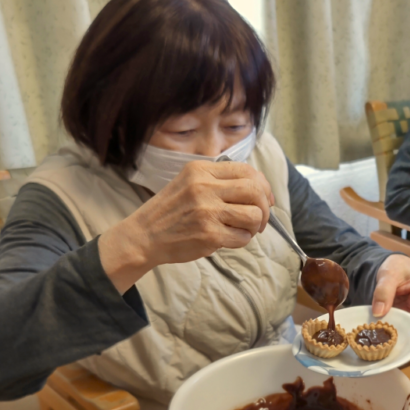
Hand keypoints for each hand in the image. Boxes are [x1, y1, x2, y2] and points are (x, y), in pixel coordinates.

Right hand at [100, 160, 273, 292]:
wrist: (144, 236)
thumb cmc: (170, 212)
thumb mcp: (189, 183)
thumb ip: (219, 182)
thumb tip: (261, 191)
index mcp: (200, 170)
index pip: (247, 171)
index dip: (263, 186)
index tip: (265, 200)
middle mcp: (204, 187)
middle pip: (255, 190)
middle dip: (264, 207)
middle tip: (260, 220)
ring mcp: (207, 211)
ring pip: (253, 215)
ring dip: (255, 226)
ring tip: (244, 230)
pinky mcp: (209, 234)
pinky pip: (242, 236)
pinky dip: (242, 239)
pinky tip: (229, 239)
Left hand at [371, 255, 409, 338]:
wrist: (391, 267)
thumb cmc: (396, 267)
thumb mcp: (388, 274)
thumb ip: (383, 291)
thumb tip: (378, 312)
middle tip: (403, 344)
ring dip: (406, 337)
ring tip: (392, 344)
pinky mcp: (404, 317)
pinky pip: (403, 328)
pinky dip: (395, 334)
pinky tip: (384, 339)